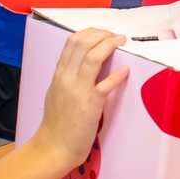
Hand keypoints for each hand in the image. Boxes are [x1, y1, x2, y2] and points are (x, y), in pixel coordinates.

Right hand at [33, 29, 129, 167]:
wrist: (54, 147)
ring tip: (121, 41)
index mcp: (59, 74)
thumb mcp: (57, 91)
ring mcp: (78, 90)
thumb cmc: (57, 122)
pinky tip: (125, 70)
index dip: (91, 32)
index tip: (103, 33)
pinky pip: (105, 85)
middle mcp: (66, 77)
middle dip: (102, 34)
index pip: (72, 42)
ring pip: (93, 57)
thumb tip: (82, 63)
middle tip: (115, 36)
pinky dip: (117, 75)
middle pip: (83, 43)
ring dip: (110, 44)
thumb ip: (69, 75)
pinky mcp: (90, 105)